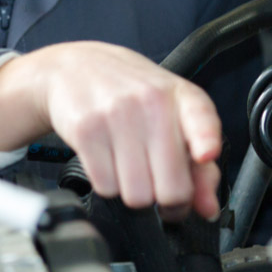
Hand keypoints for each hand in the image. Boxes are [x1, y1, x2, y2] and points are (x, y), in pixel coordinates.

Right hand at [0, 42, 221, 218]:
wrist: (65, 68)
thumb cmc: (121, 92)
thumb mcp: (166, 115)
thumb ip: (194, 162)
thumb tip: (206, 203)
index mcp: (178, 95)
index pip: (204, 123)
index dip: (204, 156)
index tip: (201, 170)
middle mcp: (149, 99)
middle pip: (170, 182)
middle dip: (162, 200)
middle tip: (152, 192)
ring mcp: (115, 112)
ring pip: (136, 191)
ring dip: (130, 197)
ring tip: (124, 178)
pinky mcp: (83, 127)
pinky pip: (103, 184)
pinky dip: (103, 189)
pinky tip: (102, 173)